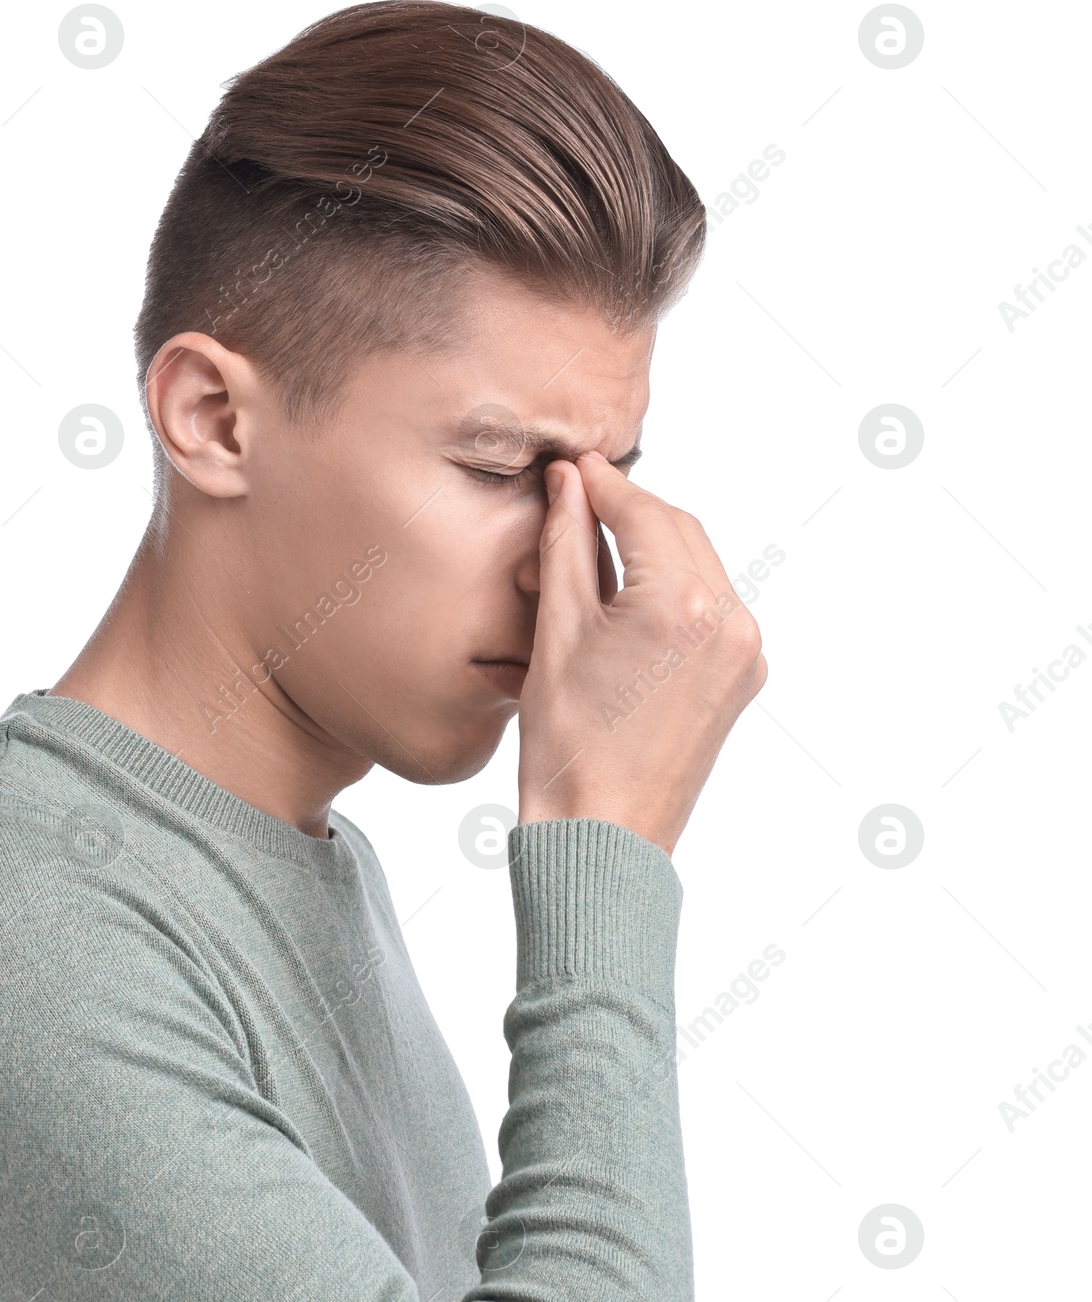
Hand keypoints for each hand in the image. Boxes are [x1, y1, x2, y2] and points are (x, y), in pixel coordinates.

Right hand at [516, 452, 767, 857]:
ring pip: (698, 566)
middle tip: (576, 498)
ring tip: (592, 550)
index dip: (601, 484)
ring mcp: (745, 653)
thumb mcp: (556, 633)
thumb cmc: (569, 746)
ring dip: (652, 547)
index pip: (642, 511)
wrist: (603, 836)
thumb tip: (569, 485)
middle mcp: (731, 621)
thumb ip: (567, 546)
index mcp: (684, 603)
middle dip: (629, 510)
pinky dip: (671, 588)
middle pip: (679, 530)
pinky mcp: (743, 679)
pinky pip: (710, 608)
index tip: (571, 465)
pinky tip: (626, 597)